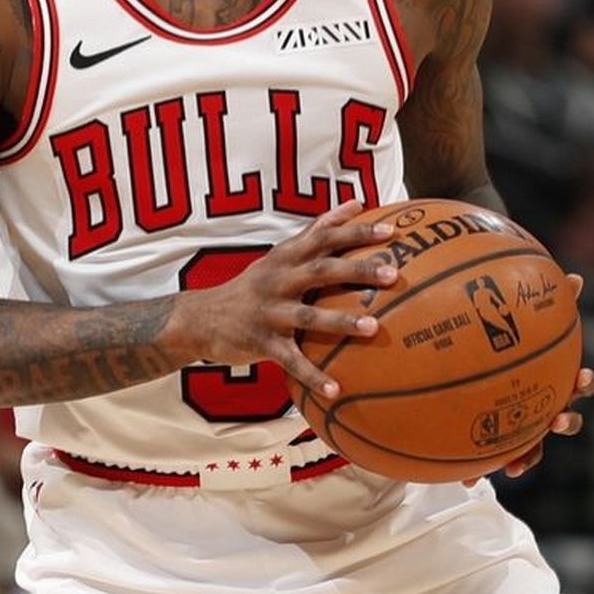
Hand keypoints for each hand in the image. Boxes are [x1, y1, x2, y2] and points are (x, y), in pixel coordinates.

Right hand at [177, 201, 397, 400]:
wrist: (202, 318)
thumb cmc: (253, 284)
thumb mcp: (281, 253)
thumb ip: (318, 229)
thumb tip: (357, 203)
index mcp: (287, 257)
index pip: (324, 237)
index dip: (356, 233)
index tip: (391, 232)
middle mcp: (279, 279)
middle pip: (321, 270)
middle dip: (357, 270)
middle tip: (392, 274)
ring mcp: (269, 312)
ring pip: (308, 316)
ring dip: (341, 322)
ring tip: (374, 328)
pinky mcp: (261, 342)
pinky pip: (290, 360)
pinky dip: (312, 375)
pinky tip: (335, 390)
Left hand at [468, 274, 593, 484]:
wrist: (477, 363)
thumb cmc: (507, 334)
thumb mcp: (523, 314)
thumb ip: (546, 300)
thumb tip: (576, 276)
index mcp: (554, 376)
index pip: (578, 380)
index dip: (583, 381)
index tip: (580, 377)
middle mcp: (545, 403)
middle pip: (565, 418)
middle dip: (564, 422)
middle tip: (557, 420)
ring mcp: (523, 423)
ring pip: (532, 445)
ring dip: (526, 456)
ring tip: (513, 465)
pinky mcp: (496, 439)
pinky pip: (491, 456)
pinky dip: (481, 468)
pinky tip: (464, 480)